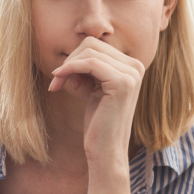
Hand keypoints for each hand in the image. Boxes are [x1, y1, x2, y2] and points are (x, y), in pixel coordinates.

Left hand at [47, 36, 145, 159]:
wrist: (106, 149)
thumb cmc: (98, 120)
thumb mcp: (94, 86)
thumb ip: (90, 66)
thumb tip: (77, 47)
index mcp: (132, 65)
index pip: (96, 45)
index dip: (74, 58)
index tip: (61, 76)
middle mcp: (136, 66)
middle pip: (92, 44)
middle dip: (70, 60)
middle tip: (57, 80)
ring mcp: (132, 73)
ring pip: (89, 51)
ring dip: (67, 66)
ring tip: (60, 84)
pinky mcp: (122, 82)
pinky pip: (89, 62)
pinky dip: (70, 68)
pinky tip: (59, 80)